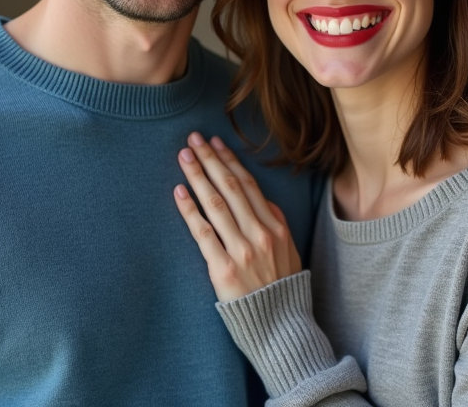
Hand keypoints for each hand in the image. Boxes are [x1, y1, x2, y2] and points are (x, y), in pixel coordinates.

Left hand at [174, 132, 301, 301]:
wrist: (281, 328)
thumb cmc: (282, 288)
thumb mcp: (289, 250)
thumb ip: (275, 223)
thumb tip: (258, 198)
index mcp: (276, 227)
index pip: (249, 184)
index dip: (230, 160)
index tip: (215, 142)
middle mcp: (260, 234)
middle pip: (231, 187)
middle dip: (210, 159)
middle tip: (193, 139)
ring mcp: (242, 251)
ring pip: (216, 204)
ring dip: (198, 177)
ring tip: (184, 158)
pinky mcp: (223, 270)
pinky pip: (203, 234)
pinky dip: (190, 210)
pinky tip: (179, 192)